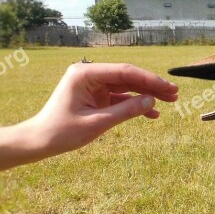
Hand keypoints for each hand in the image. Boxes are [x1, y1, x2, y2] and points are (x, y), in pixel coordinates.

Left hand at [23, 63, 178, 156]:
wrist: (39, 141)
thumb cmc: (62, 132)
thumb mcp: (98, 123)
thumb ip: (126, 111)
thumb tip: (152, 101)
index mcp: (85, 73)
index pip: (125, 72)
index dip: (149, 80)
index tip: (168, 88)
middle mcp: (89, 74)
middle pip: (128, 77)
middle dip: (152, 86)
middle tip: (175, 94)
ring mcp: (92, 84)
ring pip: (126, 86)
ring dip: (146, 94)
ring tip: (169, 101)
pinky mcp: (94, 95)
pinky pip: (119, 97)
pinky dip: (134, 104)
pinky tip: (152, 112)